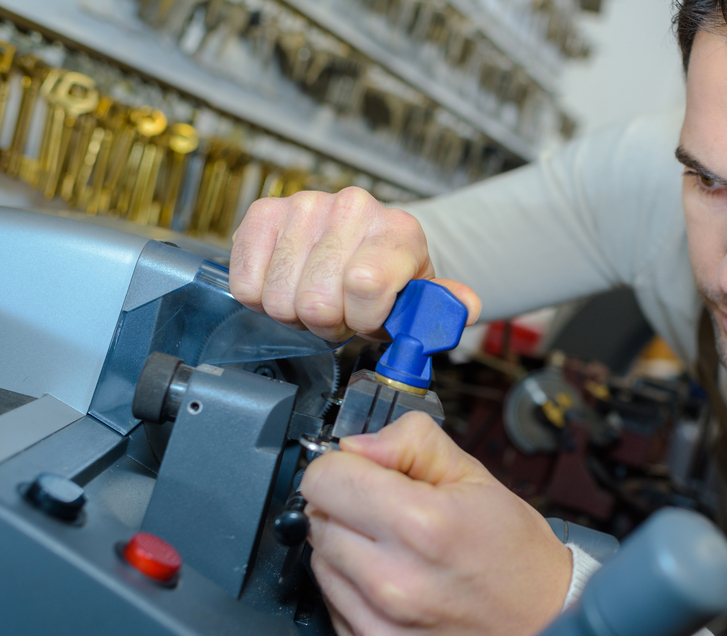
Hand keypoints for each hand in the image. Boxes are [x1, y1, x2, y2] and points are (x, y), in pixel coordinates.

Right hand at [229, 188, 480, 340]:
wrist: (361, 245)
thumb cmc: (390, 279)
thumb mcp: (422, 299)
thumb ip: (441, 307)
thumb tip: (463, 306)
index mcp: (398, 230)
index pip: (365, 284)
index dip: (363, 319)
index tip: (370, 319)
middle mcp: (353, 208)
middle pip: (316, 302)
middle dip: (329, 322)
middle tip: (341, 311)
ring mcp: (306, 205)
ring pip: (279, 299)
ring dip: (296, 313)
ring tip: (318, 297)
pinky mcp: (264, 212)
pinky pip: (246, 283)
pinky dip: (263, 297)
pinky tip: (289, 284)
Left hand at [300, 412, 572, 635]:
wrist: (541, 621)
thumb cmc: (513, 551)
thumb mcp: (473, 475)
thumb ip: (410, 443)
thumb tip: (357, 445)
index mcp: (421, 524)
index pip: (324, 480)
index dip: (344, 466)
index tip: (365, 471)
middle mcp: (395, 580)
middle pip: (316, 518)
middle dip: (346, 504)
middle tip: (389, 509)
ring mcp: (382, 624)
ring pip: (319, 559)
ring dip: (346, 544)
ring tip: (395, 546)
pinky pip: (331, 600)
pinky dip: (352, 584)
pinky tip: (392, 577)